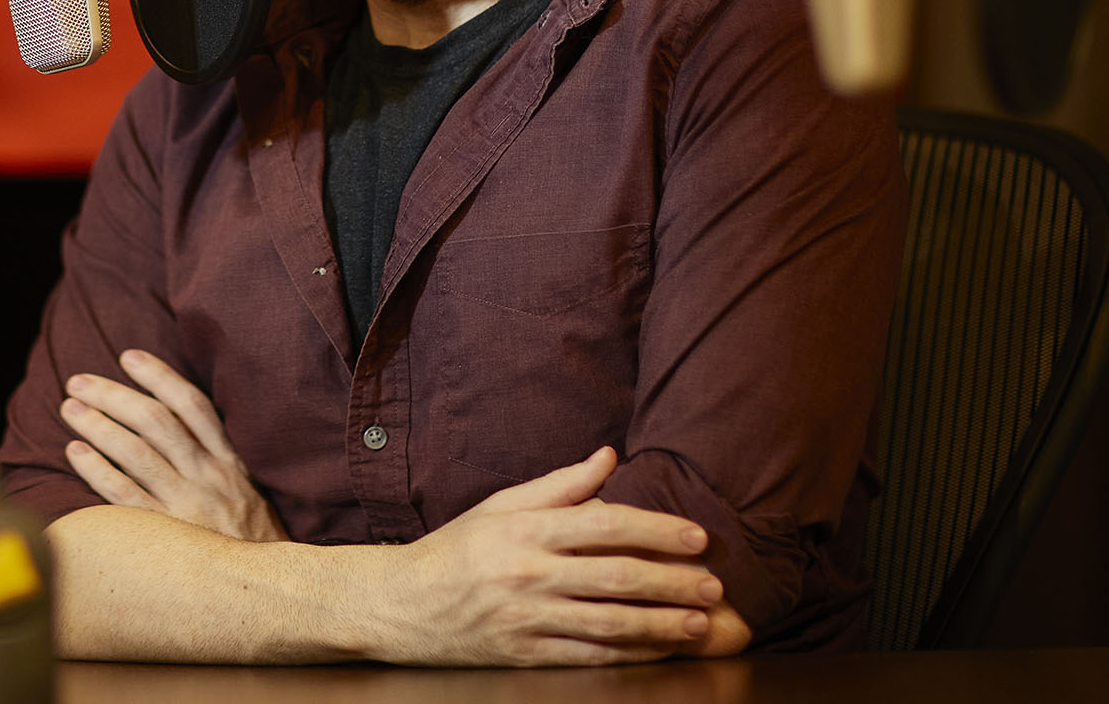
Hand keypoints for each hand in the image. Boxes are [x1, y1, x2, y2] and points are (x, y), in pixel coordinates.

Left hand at [59, 348, 288, 542]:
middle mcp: (209, 477)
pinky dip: (98, 470)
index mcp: (229, 461)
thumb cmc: (246, 541)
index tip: (128, 357)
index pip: (193, 405)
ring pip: (136, 453)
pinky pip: (124, 497)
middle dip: (114, 395)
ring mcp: (187, 506)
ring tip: (69, 408)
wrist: (264, 592)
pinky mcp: (167, 536)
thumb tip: (171, 421)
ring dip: (98, 425)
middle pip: (156, 422)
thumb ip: (215, 457)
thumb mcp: (245, 491)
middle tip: (78, 381)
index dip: (159, 376)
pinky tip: (74, 452)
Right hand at [367, 446, 731, 666]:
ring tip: (700, 622)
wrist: (401, 604)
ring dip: (661, 624)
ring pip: (609, 622)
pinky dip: (630, 655)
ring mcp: (527, 618)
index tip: (697, 536)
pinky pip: (589, 657)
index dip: (656, 530)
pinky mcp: (525, 655)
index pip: (604, 524)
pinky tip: (660, 650)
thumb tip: (610, 457)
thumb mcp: (500, 506)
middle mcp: (527, 573)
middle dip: (671, 580)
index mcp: (524, 530)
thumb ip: (559, 486)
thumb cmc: (456, 549)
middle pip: (615, 576)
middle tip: (713, 583)